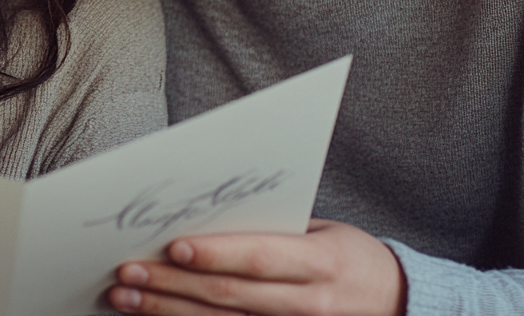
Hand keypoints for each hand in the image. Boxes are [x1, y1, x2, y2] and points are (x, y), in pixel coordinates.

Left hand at [107, 219, 405, 315]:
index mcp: (320, 264)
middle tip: (127, 272)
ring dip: (167, 312)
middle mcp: (308, 305)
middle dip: (172, 284)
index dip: (216, 254)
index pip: (260, 258)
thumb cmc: (351, 258)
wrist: (397, 305)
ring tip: (127, 298)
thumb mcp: (323, 235)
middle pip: (229, 296)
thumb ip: (272, 230)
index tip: (173, 247)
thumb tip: (206, 216)